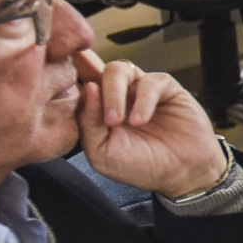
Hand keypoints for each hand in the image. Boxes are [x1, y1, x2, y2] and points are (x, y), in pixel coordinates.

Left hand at [73, 51, 227, 195]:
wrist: (182, 173)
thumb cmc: (142, 166)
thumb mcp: (102, 154)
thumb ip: (88, 123)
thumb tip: (88, 89)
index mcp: (96, 110)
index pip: (78, 85)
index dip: (68, 75)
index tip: (60, 76)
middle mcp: (117, 96)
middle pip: (95, 71)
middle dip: (96, 90)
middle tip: (107, 119)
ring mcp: (139, 90)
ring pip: (119, 69)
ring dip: (115, 93)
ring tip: (118, 120)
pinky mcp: (165, 87)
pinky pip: (150, 81)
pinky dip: (144, 101)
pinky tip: (142, 121)